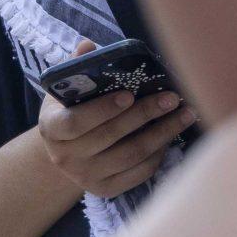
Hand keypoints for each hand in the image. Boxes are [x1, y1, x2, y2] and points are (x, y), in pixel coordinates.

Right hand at [37, 43, 197, 198]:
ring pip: (132, 154)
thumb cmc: (70, 111)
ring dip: (163, 133)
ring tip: (185, 114)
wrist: (65, 152)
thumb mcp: (65, 90)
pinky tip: (172, 136)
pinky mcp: (105, 190)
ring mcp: (85, 177)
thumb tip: (88, 46)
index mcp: (51, 128)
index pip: (76, 122)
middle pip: (111, 136)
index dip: (103, 109)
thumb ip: (76, 68)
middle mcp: (65, 157)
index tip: (129, 94)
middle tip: (172, 97)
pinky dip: (159, 154)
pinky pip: (139, 172)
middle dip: (146, 114)